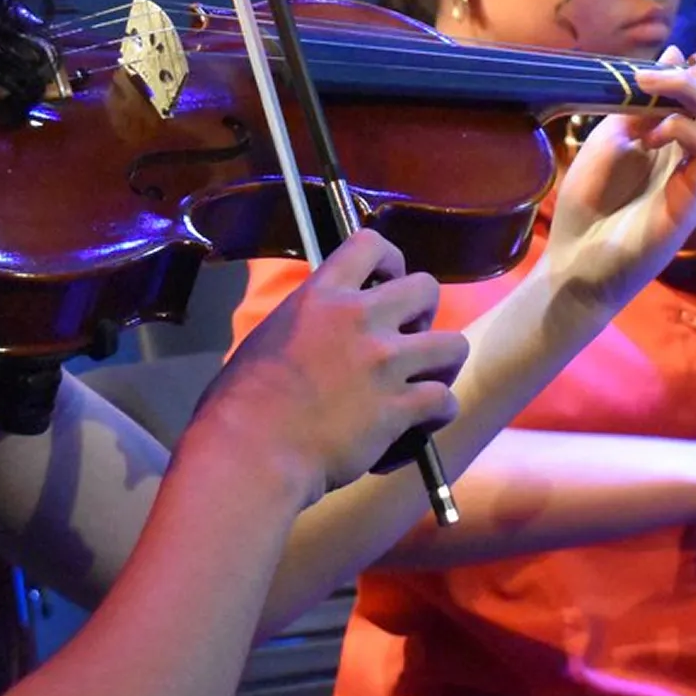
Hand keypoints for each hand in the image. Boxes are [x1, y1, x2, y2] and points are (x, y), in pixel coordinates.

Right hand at [193, 230, 469, 503]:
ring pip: (453, 344)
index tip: (388, 282)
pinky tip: (418, 425)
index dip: (391, 261)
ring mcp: (383, 362)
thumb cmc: (242, 402)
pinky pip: (444, 400)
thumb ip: (308, 324)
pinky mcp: (398, 407)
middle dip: (424, 313)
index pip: (370, 244)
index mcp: (320, 297)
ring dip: (442, 364)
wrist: (252, 450)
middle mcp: (358, 318)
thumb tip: (322, 335)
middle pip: (426, 288)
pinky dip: (437, 414)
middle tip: (406, 339)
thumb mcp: (270, 338)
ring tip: (424, 381)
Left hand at [541, 49, 695, 309]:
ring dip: (692, 90)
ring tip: (651, 87)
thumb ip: (642, 100)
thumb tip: (675, 53)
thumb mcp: (612, 136)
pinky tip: (648, 136)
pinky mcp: (695, 202)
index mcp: (694, 146)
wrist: (574, 259)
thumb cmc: (591, 204)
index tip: (665, 67)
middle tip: (678, 70)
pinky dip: (680, 126)